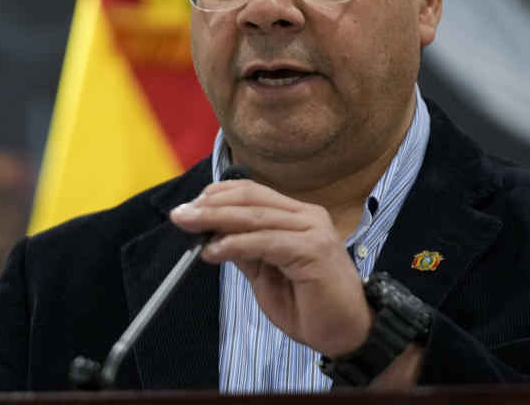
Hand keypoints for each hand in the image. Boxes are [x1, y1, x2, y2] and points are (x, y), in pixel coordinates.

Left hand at [170, 178, 371, 357]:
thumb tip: (212, 234)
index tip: (190, 206)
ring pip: (255, 216)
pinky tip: (214, 251)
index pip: (253, 193)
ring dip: (216, 219)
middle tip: (180, 214)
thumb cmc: (311, 307)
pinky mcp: (313, 251)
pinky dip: (235, 244)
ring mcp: (313, 231)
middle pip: (250, 198)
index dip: (218, 195)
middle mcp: (308, 216)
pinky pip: (265, 242)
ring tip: (190, 226)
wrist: (349, 335)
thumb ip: (245, 252)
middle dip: (210, 205)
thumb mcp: (266, 275)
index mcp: (298, 216)